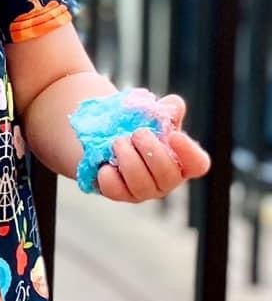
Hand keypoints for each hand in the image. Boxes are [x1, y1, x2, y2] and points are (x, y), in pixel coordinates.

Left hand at [95, 95, 210, 202]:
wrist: (103, 135)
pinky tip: (105, 163)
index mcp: (182, 161)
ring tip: (118, 142)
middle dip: (152, 151)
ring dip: (129, 160)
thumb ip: (168, 108)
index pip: (198, 165)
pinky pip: (115, 191)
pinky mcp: (120, 194)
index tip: (174, 135)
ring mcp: (143, 191)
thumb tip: (172, 105)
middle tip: (138, 133)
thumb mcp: (154, 113)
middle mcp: (166, 181)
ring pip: (142, 185)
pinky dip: (109, 175)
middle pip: (168, 176)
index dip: (189, 153)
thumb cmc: (138, 124)